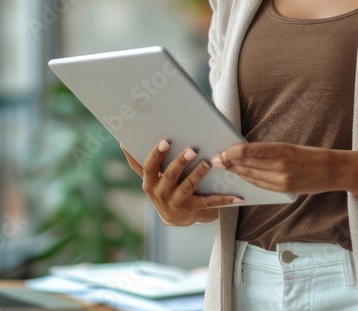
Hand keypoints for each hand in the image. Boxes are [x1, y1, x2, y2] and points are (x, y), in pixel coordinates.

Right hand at [121, 140, 242, 226]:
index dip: (156, 155)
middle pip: (169, 175)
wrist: (175, 217)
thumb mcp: (149, 178)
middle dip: (180, 162)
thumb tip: (122, 142)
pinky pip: (208, 203)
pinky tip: (236, 196)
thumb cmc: (162, 188)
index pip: (149, 168)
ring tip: (207, 162)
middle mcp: (160, 194)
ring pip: (188, 187)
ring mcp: (176, 203)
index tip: (165, 141)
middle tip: (192, 149)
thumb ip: (137, 162)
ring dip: (198, 174)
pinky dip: (223, 199)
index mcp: (149, 183)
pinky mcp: (192, 211)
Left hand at [211, 142, 343, 194]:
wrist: (333, 170)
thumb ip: (268, 150)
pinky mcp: (284, 190)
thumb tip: (244, 151)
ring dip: (236, 172)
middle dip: (229, 163)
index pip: (248, 151)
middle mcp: (280, 166)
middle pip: (247, 164)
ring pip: (251, 176)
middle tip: (215, 160)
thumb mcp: (289, 147)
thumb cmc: (310, 155)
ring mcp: (282, 180)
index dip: (231, 153)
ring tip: (224, 167)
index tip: (221, 152)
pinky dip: (248, 179)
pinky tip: (241, 175)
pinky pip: (260, 185)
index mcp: (281, 149)